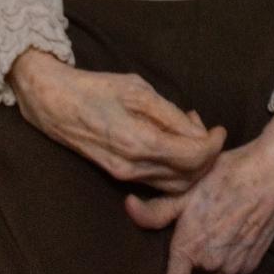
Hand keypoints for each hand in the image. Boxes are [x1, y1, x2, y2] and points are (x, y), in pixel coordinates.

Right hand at [8, 48, 225, 192]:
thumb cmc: (95, 89)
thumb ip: (170, 114)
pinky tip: (171, 140)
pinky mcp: (119, 174)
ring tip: (191, 133)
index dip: (213, 145)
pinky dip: (173, 166)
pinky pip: (157, 181)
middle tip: (210, 133)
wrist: (53, 103)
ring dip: (191, 165)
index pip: (192, 157)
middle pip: (187, 178)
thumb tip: (197, 131)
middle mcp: (133, 167)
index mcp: (139, 142)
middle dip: (206, 159)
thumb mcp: (137, 90)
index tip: (220, 129)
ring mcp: (125, 175)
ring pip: (174, 185)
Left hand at [125, 112, 273, 273]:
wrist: (271, 175)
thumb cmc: (225, 177)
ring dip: (202, 273)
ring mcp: (234, 269)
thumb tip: (128, 208)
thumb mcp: (186, 189)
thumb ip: (156, 210)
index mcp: (190, 250)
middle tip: (179, 251)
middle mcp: (212, 267)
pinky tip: (223, 239)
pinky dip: (221, 267)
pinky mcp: (251, 265)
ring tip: (203, 242)